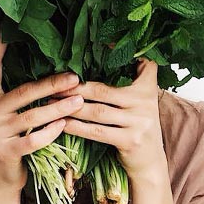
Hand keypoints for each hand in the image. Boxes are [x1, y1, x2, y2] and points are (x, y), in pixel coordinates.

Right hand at [0, 28, 84, 203]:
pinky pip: (33, 139)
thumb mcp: (8, 116)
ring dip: (59, 108)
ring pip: (32, 116)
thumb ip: (20, 98)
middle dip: (51, 84)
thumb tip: (53, 73)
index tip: (7, 26)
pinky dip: (51, 132)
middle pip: (23, 92)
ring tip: (80, 101)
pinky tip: (65, 125)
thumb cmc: (11, 141)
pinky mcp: (4, 152)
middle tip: (75, 77)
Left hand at [52, 58, 165, 181]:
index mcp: (148, 87)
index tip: (100, 42)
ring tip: (52, 102)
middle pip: (104, 90)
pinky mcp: (130, 140)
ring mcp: (139, 122)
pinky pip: (97, 132)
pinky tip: (63, 123)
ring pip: (98, 111)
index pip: (141, 64)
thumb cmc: (137, 126)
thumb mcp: (141, 101)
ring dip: (72, 106)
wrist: (150, 162)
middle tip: (54, 84)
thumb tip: (97, 58)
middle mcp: (146, 102)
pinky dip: (77, 127)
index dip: (120, 53)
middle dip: (76, 87)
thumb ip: (128, 82)